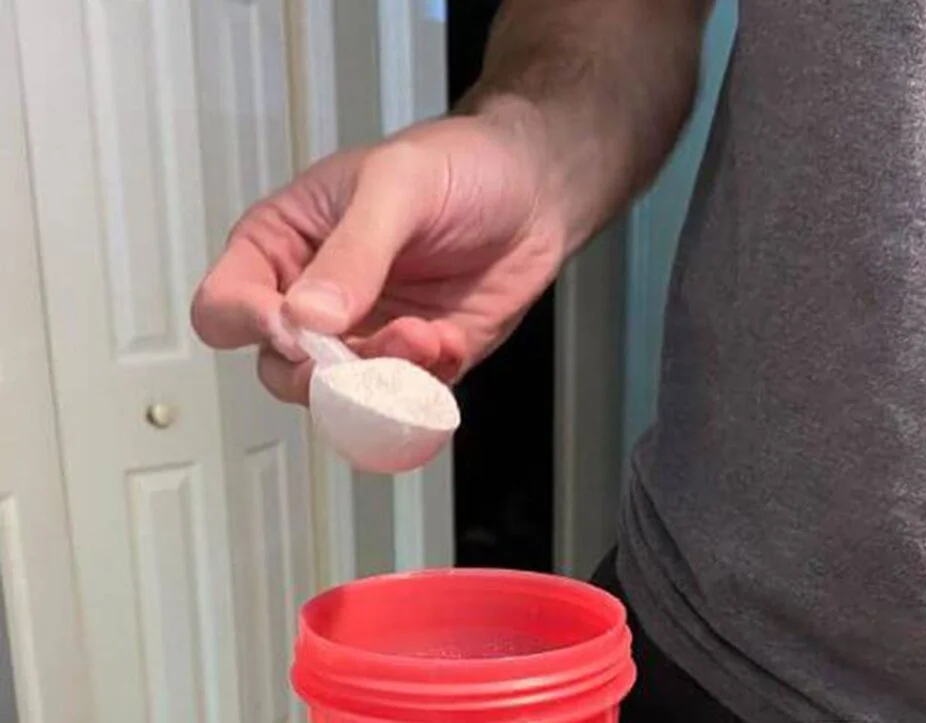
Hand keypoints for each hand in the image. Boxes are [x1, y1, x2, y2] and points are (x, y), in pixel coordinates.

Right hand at [191, 113, 565, 403]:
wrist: (534, 190)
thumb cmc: (458, 165)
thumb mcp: (397, 186)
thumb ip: (352, 251)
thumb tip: (307, 317)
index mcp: (283, 246)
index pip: (224, 307)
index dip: (251, 325)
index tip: (300, 324)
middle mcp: (314, 301)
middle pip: (278, 370)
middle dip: (323, 372)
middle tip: (364, 352)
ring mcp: (364, 337)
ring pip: (340, 398)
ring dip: (381, 382)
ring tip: (424, 337)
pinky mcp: (414, 364)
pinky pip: (401, 402)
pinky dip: (423, 387)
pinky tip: (447, 340)